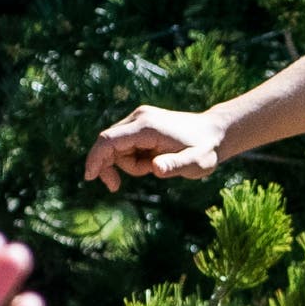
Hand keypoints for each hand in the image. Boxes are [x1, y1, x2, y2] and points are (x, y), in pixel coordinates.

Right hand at [82, 104, 230, 190]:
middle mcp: (139, 118)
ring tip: (154, 167)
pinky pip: (124, 145)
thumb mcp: (196, 163)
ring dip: (127, 164)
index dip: (95, 158)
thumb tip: (156, 169)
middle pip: (107, 143)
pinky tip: (150, 163)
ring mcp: (139, 119)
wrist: (215, 133)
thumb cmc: (206, 150)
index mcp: (147, 127)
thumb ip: (176, 165)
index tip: (89, 177)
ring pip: (116, 147)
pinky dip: (131, 159)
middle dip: (110, 167)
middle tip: (116, 187)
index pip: (109, 140)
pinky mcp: (141, 125)